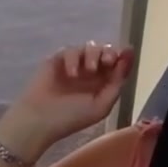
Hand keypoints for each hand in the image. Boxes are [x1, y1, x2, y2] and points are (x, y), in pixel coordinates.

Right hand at [5, 41, 134, 146]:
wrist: (40, 119)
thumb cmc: (71, 117)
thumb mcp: (101, 106)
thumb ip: (116, 84)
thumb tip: (127, 62)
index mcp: (102, 84)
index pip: (116, 65)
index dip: (123, 58)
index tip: (127, 53)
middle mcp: (89, 73)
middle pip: (104, 52)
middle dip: (109, 52)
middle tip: (108, 60)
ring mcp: (74, 65)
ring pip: (89, 47)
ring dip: (93, 54)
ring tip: (90, 69)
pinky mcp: (57, 60)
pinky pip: (70, 50)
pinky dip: (73, 58)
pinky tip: (72, 74)